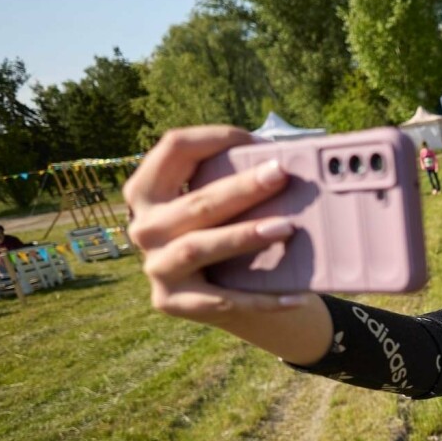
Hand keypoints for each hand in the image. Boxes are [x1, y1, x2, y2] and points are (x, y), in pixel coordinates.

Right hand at [125, 126, 305, 321]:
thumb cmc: (229, 235)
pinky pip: (221, 302)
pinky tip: (297, 296)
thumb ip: (237, 181)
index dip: (213, 138)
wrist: (226, 297)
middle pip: (195, 203)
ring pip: (198, 248)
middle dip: (240, 188)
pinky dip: (261, 300)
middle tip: (281, 175)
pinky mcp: (170, 302)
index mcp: (149, 190)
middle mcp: (144, 227)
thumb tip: (289, 158)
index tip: (258, 142)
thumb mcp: (223, 206)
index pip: (173, 149)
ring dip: (242, 236)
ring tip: (286, 228)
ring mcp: (155, 267)